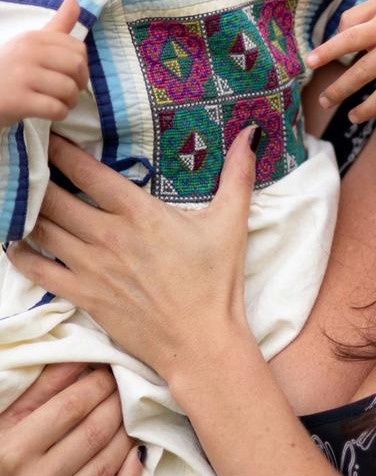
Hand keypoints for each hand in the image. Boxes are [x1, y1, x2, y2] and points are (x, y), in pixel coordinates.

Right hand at [0, 0, 87, 127]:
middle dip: (79, 84)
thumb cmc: (10, 71)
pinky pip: (56, 108)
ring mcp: (22, 76)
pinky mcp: (19, 101)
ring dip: (70, 102)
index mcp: (33, 38)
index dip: (82, 66)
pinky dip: (60, 113)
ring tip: (59, 102)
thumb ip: (56, 26)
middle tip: (68, 91)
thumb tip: (74, 0)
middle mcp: (27, 53)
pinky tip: (50, 112)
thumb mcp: (30, 44)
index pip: (78, 48)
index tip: (70, 74)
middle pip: (77, 67)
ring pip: (69, 90)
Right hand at [0, 362, 140, 475]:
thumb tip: (80, 359)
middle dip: (116, 403)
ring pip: (107, 465)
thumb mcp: (3, 423)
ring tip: (132, 415)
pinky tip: (137, 455)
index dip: (97, 384)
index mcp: (11, 451)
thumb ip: (41, 391)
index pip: (72, 407)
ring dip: (128, 434)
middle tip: (127, 387)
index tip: (109, 369)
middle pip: (94, 433)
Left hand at [5, 131, 257, 381]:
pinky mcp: (83, 296)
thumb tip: (251, 133)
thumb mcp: (230, 222)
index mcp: (139, 214)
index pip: (87, 172)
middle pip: (54, 196)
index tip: (48, 134)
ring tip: (19, 194)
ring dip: (27, 209)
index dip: (61, 149)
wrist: (201, 343)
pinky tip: (14, 243)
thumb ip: (238, 174)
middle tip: (26, 160)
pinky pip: (38, 271)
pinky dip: (21, 254)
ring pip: (41, 229)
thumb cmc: (217, 282)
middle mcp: (107, 237)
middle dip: (37, 175)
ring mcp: (91, 268)